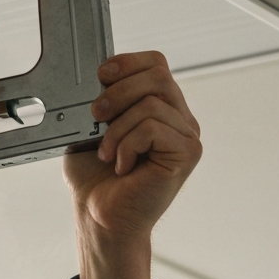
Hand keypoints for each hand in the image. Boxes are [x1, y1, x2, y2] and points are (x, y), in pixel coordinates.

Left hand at [63, 52, 201, 278]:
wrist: (99, 216)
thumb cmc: (96, 177)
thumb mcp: (91, 127)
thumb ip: (101, 99)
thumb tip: (98, 79)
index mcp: (160, 106)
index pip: (156, 63)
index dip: (128, 62)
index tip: (100, 75)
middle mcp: (179, 118)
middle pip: (157, 76)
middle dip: (118, 92)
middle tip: (96, 116)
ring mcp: (187, 136)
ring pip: (152, 104)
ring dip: (118, 128)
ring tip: (108, 153)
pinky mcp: (187, 154)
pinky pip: (153, 128)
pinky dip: (127, 144)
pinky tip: (123, 165)